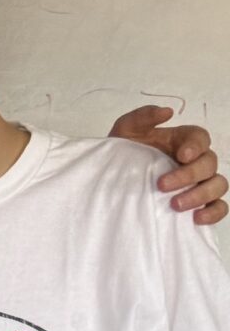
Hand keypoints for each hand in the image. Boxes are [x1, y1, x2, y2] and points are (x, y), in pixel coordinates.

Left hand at [110, 104, 225, 223]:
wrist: (112, 178)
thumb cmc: (124, 150)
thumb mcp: (126, 130)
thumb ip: (143, 116)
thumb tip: (167, 111)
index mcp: (183, 140)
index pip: (201, 138)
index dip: (196, 146)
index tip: (181, 155)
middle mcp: (197, 160)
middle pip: (209, 164)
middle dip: (188, 175)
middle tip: (162, 185)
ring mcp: (201, 182)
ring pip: (218, 185)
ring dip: (200, 195)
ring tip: (175, 205)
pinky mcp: (200, 202)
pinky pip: (219, 207)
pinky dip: (214, 213)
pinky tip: (196, 218)